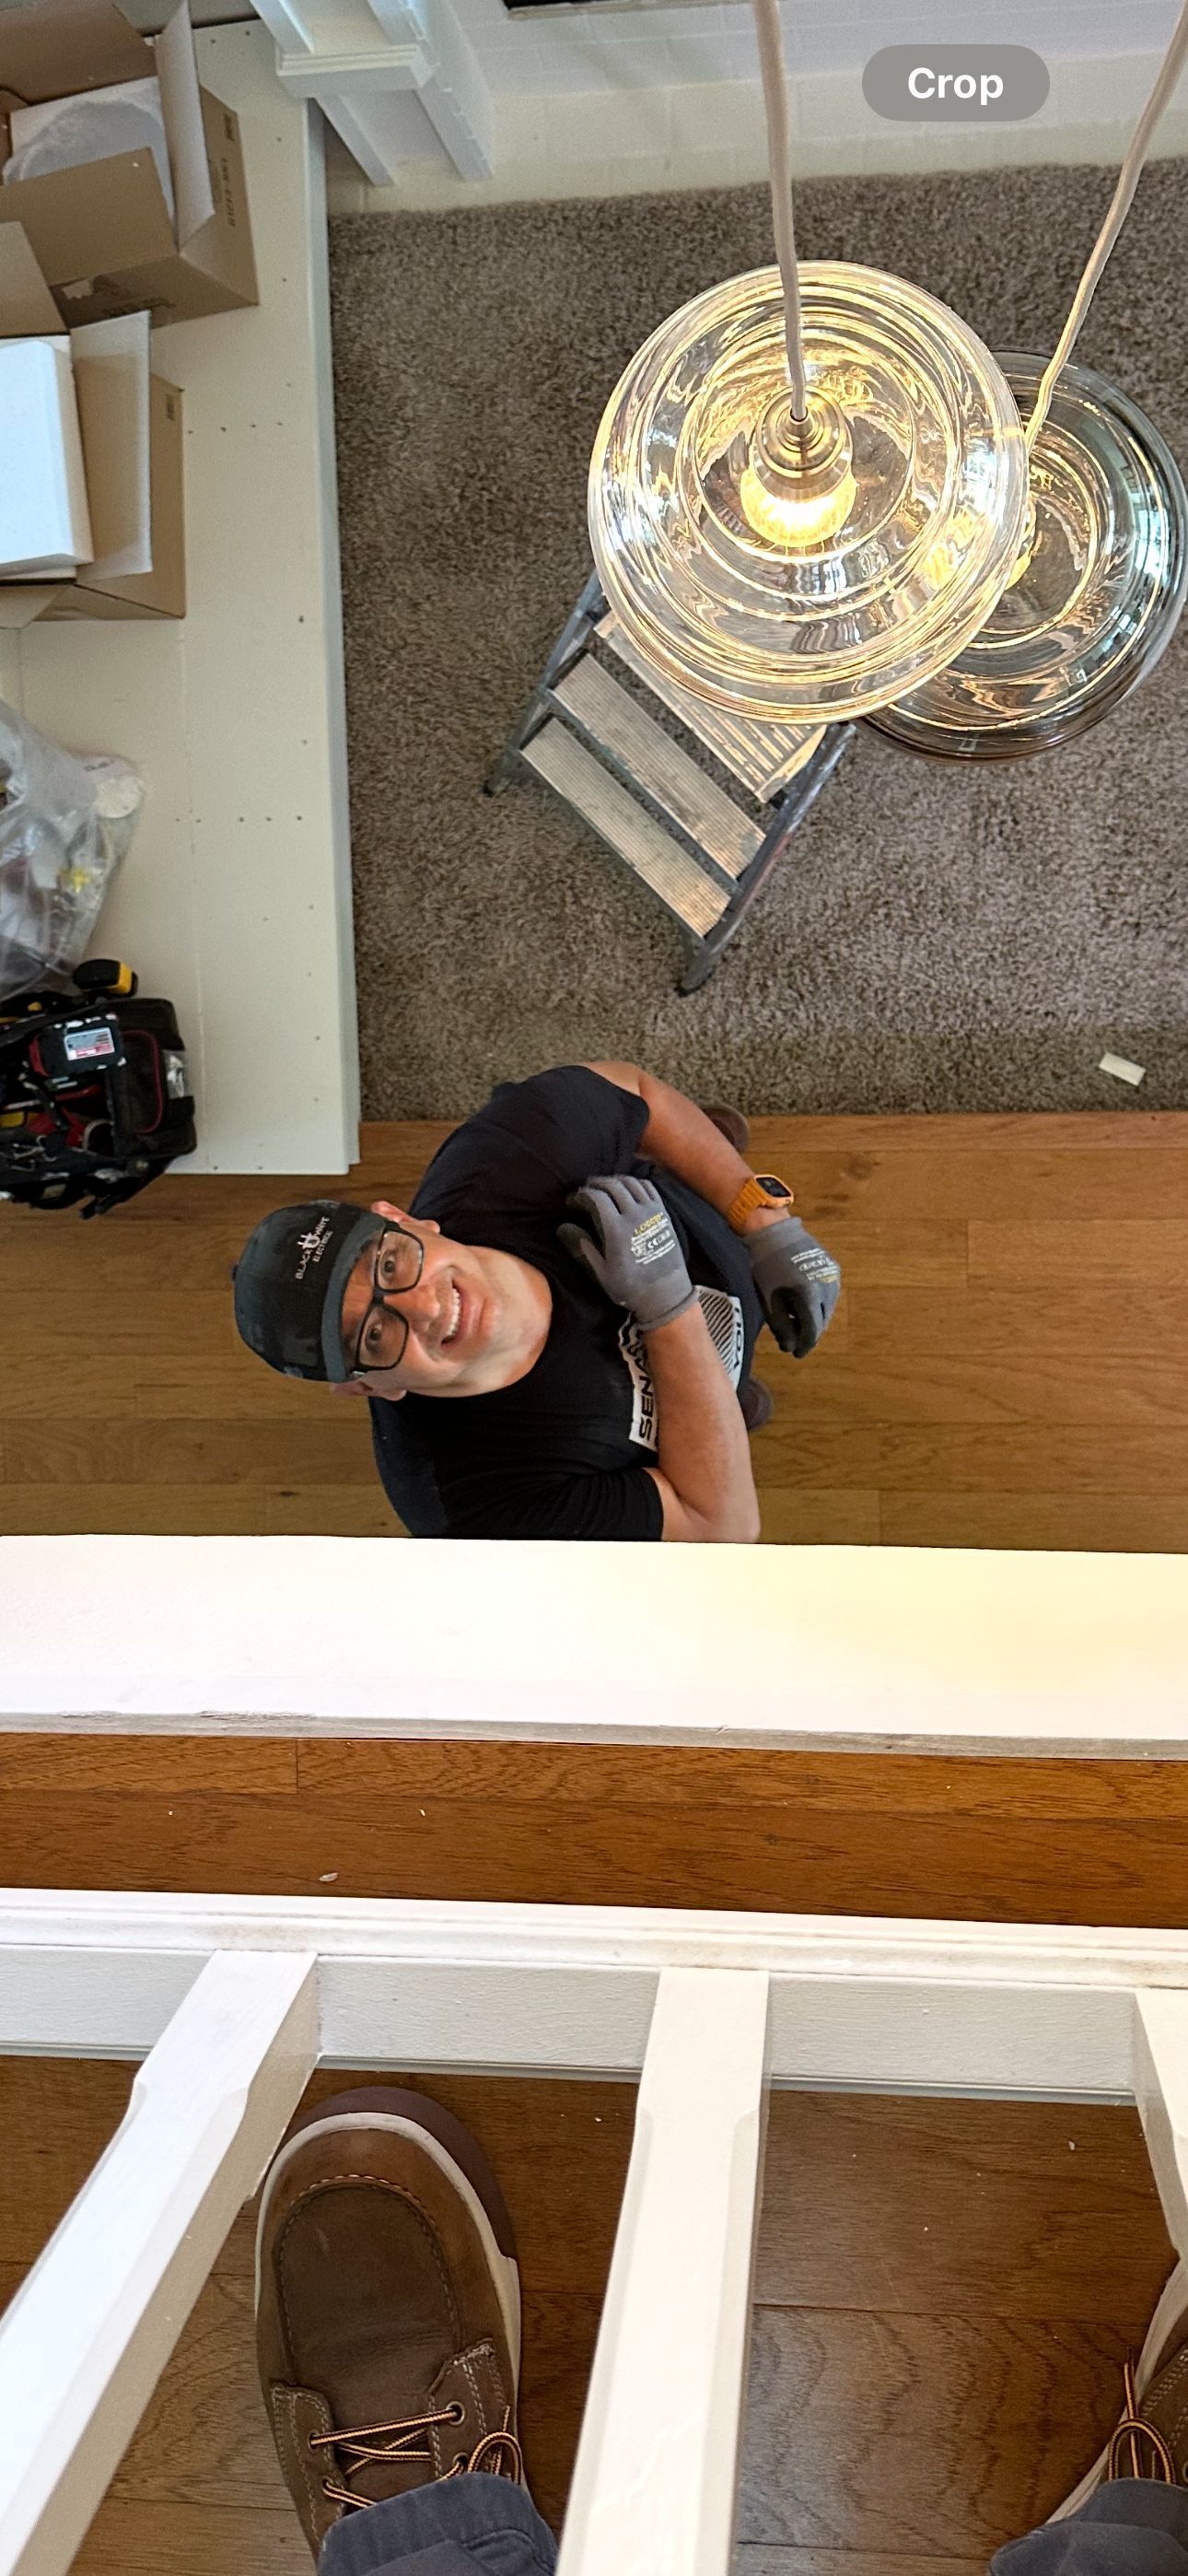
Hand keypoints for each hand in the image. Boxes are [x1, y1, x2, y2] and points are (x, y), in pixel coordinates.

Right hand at [559, 1174, 695, 1333]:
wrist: (666, 1293)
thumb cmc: (631, 1287)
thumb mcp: (601, 1272)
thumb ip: (583, 1247)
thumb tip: (563, 1227)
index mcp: (616, 1230)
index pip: (597, 1197)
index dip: (582, 1194)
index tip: (573, 1200)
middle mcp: (634, 1215)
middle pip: (614, 1185)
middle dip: (597, 1183)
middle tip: (587, 1188)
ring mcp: (651, 1212)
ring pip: (632, 1183)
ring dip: (616, 1180)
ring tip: (606, 1185)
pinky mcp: (663, 1213)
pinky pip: (649, 1188)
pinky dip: (636, 1183)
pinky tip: (628, 1189)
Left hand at [746, 1214, 840, 1357]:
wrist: (775, 1234)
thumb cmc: (766, 1269)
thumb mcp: (769, 1301)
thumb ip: (781, 1328)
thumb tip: (790, 1349)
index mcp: (810, 1297)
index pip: (813, 1332)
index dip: (804, 1346)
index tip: (796, 1354)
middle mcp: (827, 1288)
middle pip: (822, 1322)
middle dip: (808, 1333)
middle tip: (793, 1338)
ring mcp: (832, 1277)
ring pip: (827, 1309)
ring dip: (814, 1318)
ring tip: (796, 1318)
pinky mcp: (833, 1269)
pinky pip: (829, 1295)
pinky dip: (818, 1303)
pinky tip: (803, 1301)